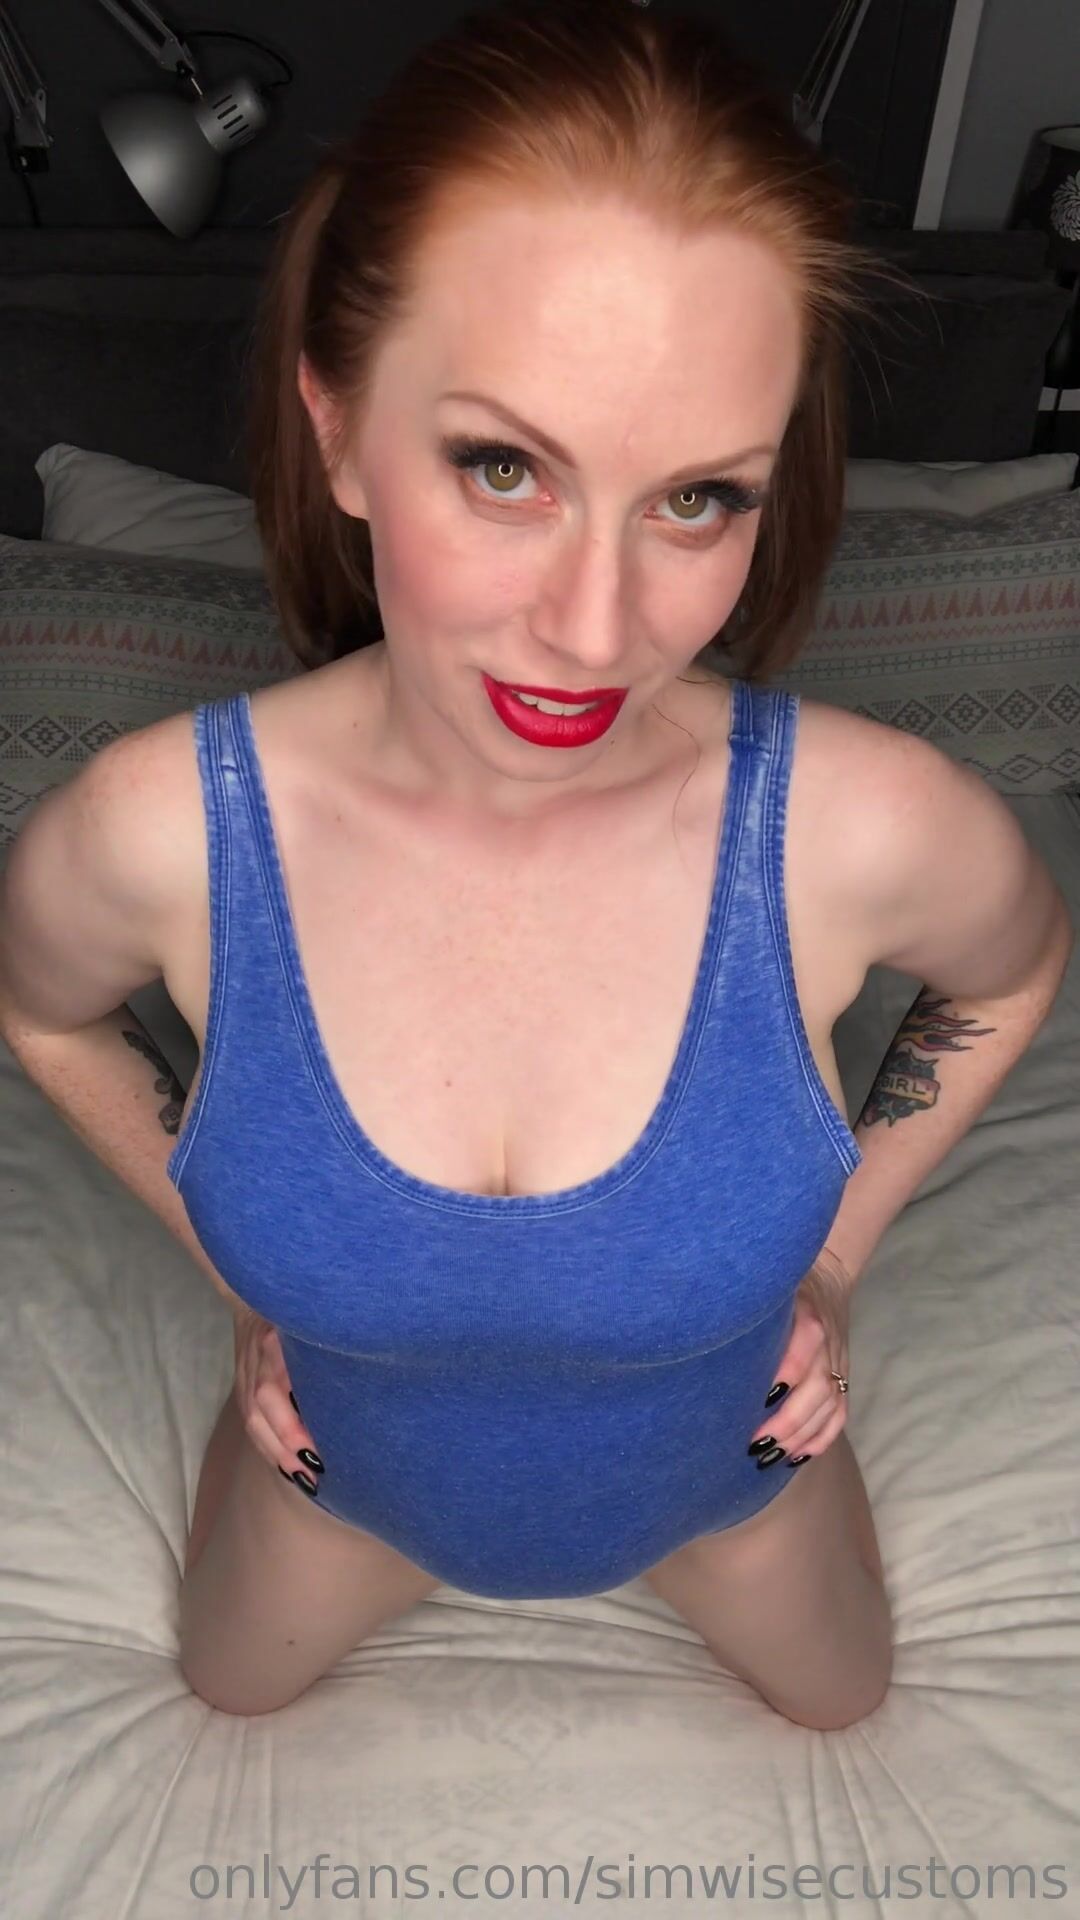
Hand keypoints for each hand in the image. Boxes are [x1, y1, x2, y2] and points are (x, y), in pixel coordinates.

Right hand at [232, 1304, 324, 1492]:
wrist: (255, 1294)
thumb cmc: (298, 1307)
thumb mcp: (310, 1318)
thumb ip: (324, 1344)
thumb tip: (360, 1374)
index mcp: (272, 1342)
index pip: (273, 1390)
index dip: (290, 1425)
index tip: (316, 1449)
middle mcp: (255, 1361)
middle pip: (261, 1414)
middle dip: (286, 1449)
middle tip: (316, 1475)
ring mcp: (244, 1376)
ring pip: (254, 1423)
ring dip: (277, 1455)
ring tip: (305, 1480)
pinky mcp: (242, 1387)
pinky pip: (251, 1424)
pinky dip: (268, 1447)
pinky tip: (288, 1466)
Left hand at [746, 1247, 853, 1465]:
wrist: (828, 1278)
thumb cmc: (781, 1288)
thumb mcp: (768, 1291)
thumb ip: (745, 1309)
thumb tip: (698, 1332)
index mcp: (807, 1317)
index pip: (803, 1351)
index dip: (785, 1377)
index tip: (759, 1401)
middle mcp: (827, 1343)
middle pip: (818, 1388)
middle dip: (788, 1422)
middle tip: (755, 1444)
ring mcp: (839, 1363)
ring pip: (830, 1406)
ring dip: (801, 1436)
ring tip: (770, 1458)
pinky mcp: (844, 1377)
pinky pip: (840, 1413)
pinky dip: (821, 1438)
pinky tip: (797, 1455)